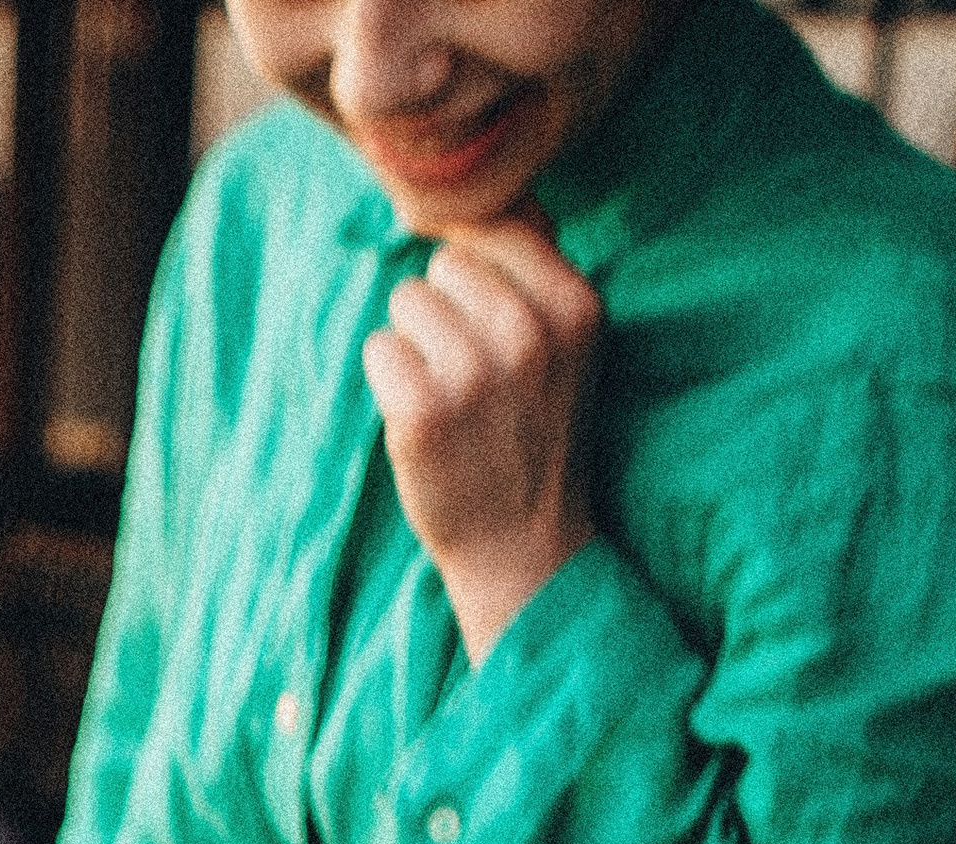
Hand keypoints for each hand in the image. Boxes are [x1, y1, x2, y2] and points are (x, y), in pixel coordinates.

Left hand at [362, 218, 601, 665]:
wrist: (522, 546)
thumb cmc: (533, 430)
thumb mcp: (565, 340)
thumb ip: (536, 260)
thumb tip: (492, 185)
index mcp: (575, 305)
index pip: (495, 227)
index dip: (477, 271)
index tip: (489, 325)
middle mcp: (530, 332)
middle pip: (444, 261)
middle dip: (445, 309)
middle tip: (472, 375)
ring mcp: (475, 372)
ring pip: (407, 299)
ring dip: (415, 345)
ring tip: (451, 398)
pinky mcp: (422, 410)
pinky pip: (379, 348)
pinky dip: (389, 382)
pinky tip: (423, 421)